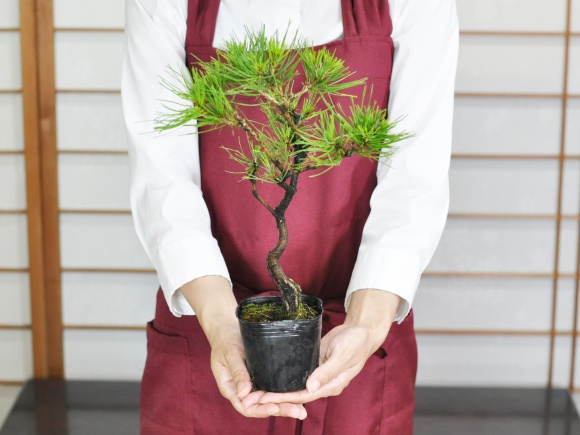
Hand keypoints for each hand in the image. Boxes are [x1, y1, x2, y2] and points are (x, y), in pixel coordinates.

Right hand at [180, 276, 306, 418]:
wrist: (228, 329)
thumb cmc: (225, 341)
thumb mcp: (230, 355)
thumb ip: (237, 372)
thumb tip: (244, 393)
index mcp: (231, 389)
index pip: (246, 406)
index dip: (260, 409)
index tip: (274, 407)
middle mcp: (243, 391)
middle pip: (261, 406)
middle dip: (280, 410)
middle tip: (299, 413)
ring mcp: (253, 384)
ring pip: (269, 400)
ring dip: (285, 405)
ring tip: (302, 410)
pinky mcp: (262, 377)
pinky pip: (273, 389)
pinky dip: (284, 394)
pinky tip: (298, 395)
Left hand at [246, 289, 399, 406]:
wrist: (361, 331)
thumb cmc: (355, 343)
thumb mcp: (342, 355)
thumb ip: (327, 371)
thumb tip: (311, 387)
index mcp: (331, 385)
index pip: (303, 395)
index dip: (283, 398)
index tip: (264, 398)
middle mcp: (322, 383)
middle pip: (295, 394)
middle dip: (273, 397)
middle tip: (250, 398)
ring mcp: (317, 374)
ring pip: (293, 386)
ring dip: (275, 389)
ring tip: (253, 391)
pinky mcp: (313, 363)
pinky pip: (296, 373)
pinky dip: (282, 376)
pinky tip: (268, 375)